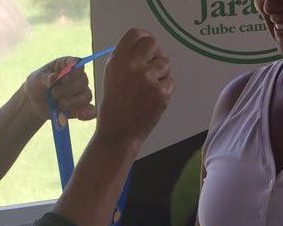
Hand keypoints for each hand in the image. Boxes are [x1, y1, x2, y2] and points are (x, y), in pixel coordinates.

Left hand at [23, 57, 96, 121]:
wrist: (35, 103)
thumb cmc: (37, 86)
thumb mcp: (36, 80)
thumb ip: (45, 78)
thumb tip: (54, 77)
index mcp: (65, 65)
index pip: (77, 63)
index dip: (73, 70)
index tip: (63, 78)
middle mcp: (76, 77)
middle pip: (83, 80)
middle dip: (68, 89)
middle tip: (54, 94)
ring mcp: (80, 92)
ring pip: (87, 95)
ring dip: (72, 102)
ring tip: (59, 104)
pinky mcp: (81, 107)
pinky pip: (91, 110)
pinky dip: (87, 113)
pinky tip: (79, 115)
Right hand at [96, 28, 174, 146]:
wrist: (117, 133)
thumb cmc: (115, 106)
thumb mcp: (111, 76)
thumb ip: (125, 59)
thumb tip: (143, 47)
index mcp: (117, 61)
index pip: (136, 34)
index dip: (144, 40)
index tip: (147, 50)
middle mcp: (132, 66)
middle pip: (153, 43)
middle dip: (156, 54)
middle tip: (153, 67)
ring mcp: (147, 79)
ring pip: (165, 63)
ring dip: (161, 74)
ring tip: (149, 90)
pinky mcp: (161, 93)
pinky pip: (171, 82)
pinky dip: (165, 91)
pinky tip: (153, 101)